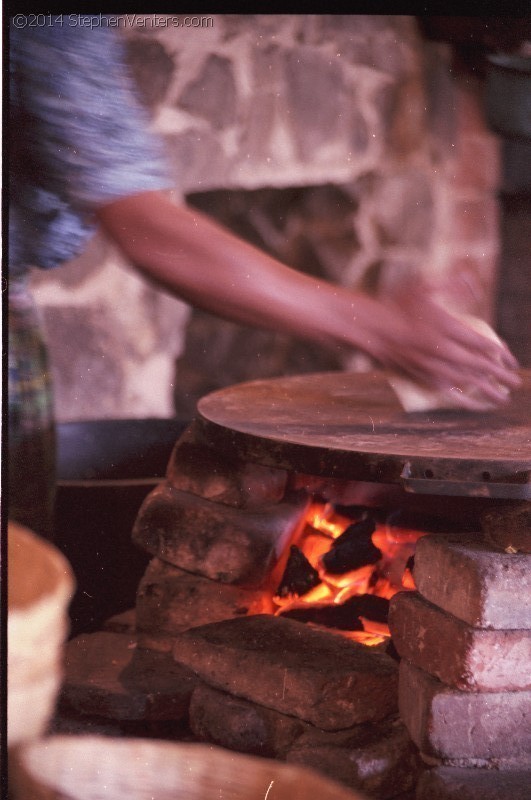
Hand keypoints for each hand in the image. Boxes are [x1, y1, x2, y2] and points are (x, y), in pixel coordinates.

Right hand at [362, 282, 520, 407]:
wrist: (371, 328)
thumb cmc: (396, 303)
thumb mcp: (424, 285)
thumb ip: (452, 284)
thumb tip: (475, 285)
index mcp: (445, 326)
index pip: (481, 343)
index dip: (499, 351)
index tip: (509, 358)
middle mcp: (441, 348)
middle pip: (478, 365)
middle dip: (500, 375)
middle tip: (516, 382)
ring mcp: (431, 365)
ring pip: (466, 382)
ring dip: (488, 390)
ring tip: (504, 397)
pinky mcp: (422, 376)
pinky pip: (448, 392)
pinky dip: (465, 400)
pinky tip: (478, 405)